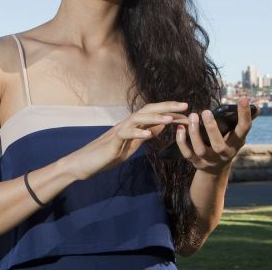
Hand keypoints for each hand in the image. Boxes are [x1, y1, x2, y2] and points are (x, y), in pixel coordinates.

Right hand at [67, 101, 188, 180]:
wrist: (84, 163)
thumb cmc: (107, 155)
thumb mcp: (131, 145)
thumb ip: (144, 134)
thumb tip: (161, 126)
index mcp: (133, 126)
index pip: (154, 113)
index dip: (170, 111)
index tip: (187, 112)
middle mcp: (126, 124)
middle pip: (148, 110)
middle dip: (167, 107)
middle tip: (185, 106)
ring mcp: (118, 131)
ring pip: (138, 119)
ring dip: (155, 118)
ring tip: (170, 119)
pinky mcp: (112, 142)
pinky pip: (125, 134)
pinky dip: (137, 133)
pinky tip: (148, 136)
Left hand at [175, 98, 257, 174]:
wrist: (216, 169)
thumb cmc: (227, 143)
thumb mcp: (236, 135)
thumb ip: (241, 120)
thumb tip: (253, 104)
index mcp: (236, 143)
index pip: (243, 128)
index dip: (244, 114)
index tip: (243, 98)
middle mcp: (224, 154)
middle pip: (219, 145)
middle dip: (212, 128)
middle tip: (206, 111)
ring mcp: (209, 160)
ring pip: (201, 149)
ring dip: (195, 133)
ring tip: (192, 116)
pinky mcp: (196, 162)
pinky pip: (187, 153)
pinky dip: (182, 141)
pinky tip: (180, 128)